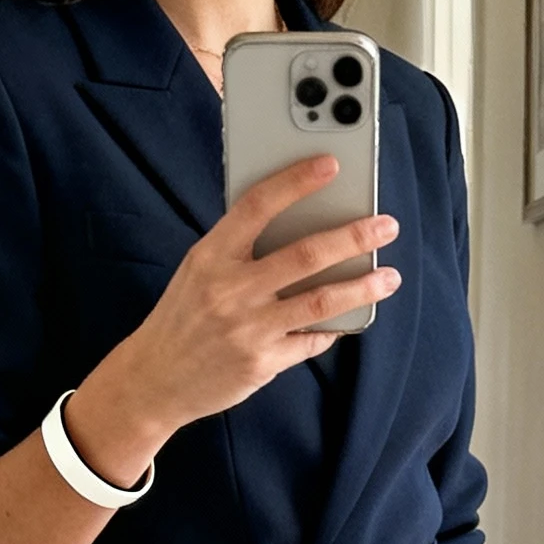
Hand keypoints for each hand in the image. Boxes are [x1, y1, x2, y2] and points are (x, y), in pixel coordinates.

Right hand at [75, 159, 399, 472]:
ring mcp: (248, 328)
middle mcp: (231, 289)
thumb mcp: (199, 270)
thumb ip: (240, 248)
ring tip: (388, 276)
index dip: (296, 181)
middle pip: (304, 254)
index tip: (331, 164)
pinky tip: (350, 319)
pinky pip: (309, 342)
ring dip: (361, 287)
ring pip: (319, 301)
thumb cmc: (184, 317)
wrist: (155, 379)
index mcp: (212, 255)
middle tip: (386, 226)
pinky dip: (332, 330)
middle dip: (352, 237)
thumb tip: (300, 226)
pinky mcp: (261, 363)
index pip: (258, 205)